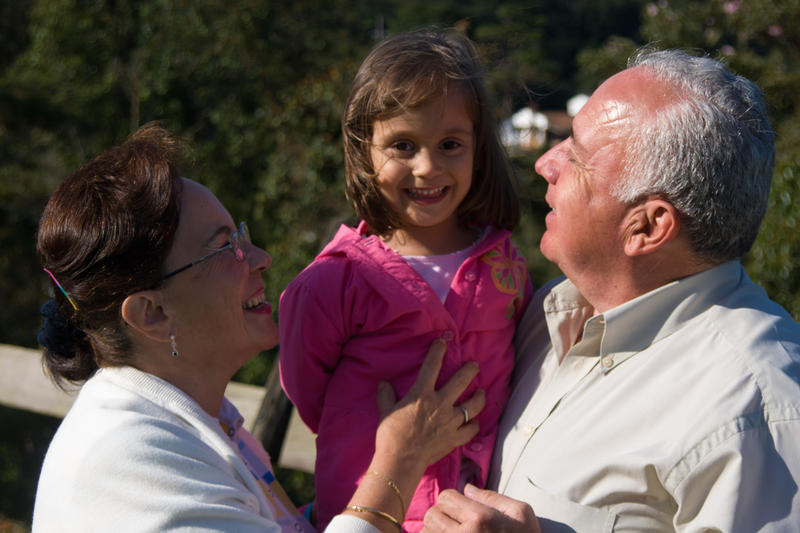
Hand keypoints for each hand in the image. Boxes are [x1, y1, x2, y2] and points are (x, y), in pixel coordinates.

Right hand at [374, 338, 485, 475]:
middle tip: (474, 365)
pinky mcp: (455, 438)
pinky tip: (475, 422)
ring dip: (479, 397)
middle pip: (462, 381)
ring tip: (481, 392)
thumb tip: (383, 383)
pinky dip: (474, 425)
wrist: (401, 460)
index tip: (442, 342)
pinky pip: (471, 430)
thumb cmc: (390, 435)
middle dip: (470, 370)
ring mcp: (451, 421)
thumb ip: (386, 396)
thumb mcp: (385, 411)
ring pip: (473, 405)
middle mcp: (440, 404)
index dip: (438, 351)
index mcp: (422, 394)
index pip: (432, 366)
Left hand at [422, 485, 539, 532]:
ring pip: (427, 532)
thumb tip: (467, 488)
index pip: (445, 497)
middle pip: (432, 514)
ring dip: (436, 530)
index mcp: (481, 518)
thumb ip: (492, 497)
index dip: (453, 499)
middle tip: (456, 521)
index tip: (462, 507)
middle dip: (442, 514)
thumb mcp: (521, 513)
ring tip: (454, 532)